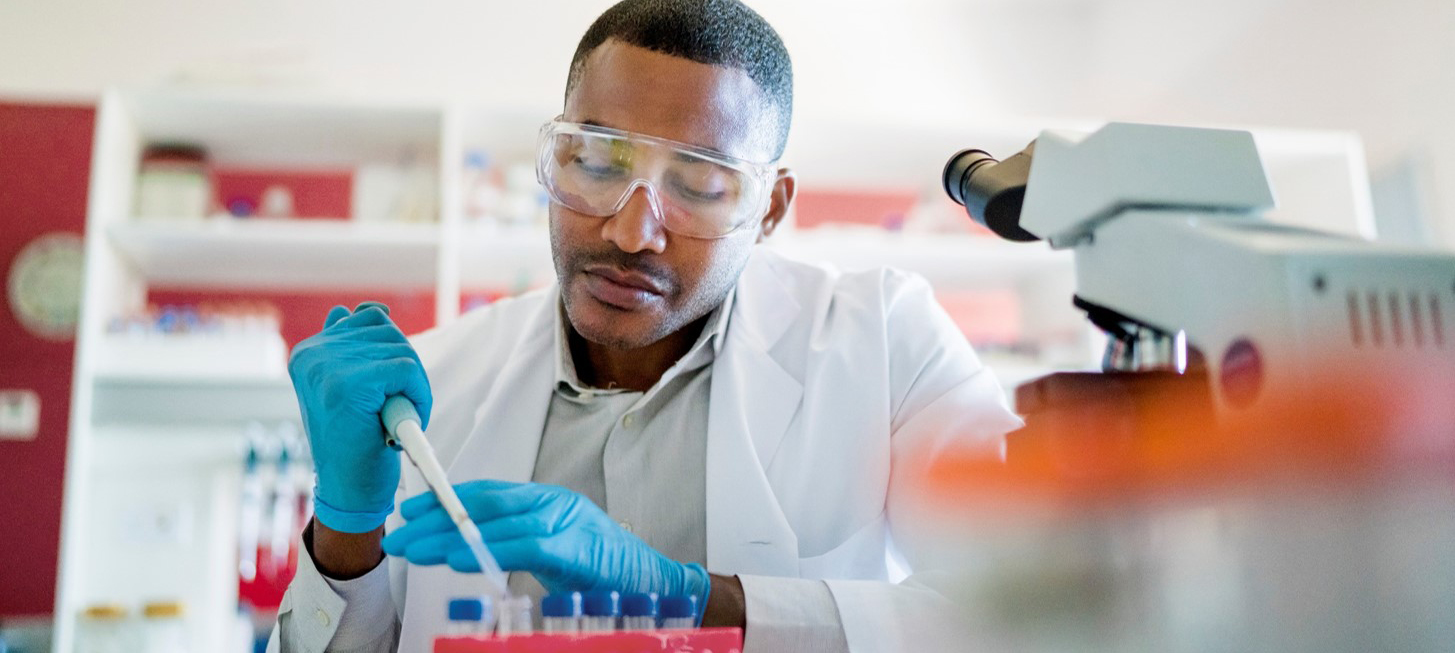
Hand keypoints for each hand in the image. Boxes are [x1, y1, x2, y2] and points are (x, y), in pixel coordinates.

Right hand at [289, 302, 430, 532]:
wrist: (349, 492)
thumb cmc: (356, 441)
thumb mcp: (350, 386)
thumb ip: (355, 347)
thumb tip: (371, 310)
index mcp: (309, 351)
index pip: (369, 319)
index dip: (389, 356)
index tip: (379, 391)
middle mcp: (313, 353)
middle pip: (389, 332)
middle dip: (404, 371)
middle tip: (390, 410)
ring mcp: (327, 367)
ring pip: (402, 350)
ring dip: (412, 386)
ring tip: (392, 418)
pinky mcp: (349, 384)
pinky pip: (408, 369)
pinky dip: (418, 396)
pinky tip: (400, 423)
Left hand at [382, 481, 710, 601]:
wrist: (656, 585)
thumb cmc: (605, 573)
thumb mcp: (555, 551)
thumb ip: (518, 542)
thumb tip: (468, 546)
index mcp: (548, 500)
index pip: (488, 493)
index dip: (445, 499)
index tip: (409, 511)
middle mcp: (555, 502)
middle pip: (484, 503)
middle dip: (434, 517)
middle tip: (397, 532)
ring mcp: (567, 521)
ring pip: (497, 522)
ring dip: (447, 536)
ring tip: (411, 548)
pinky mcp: (576, 548)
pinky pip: (523, 546)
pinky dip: (486, 551)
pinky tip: (455, 559)